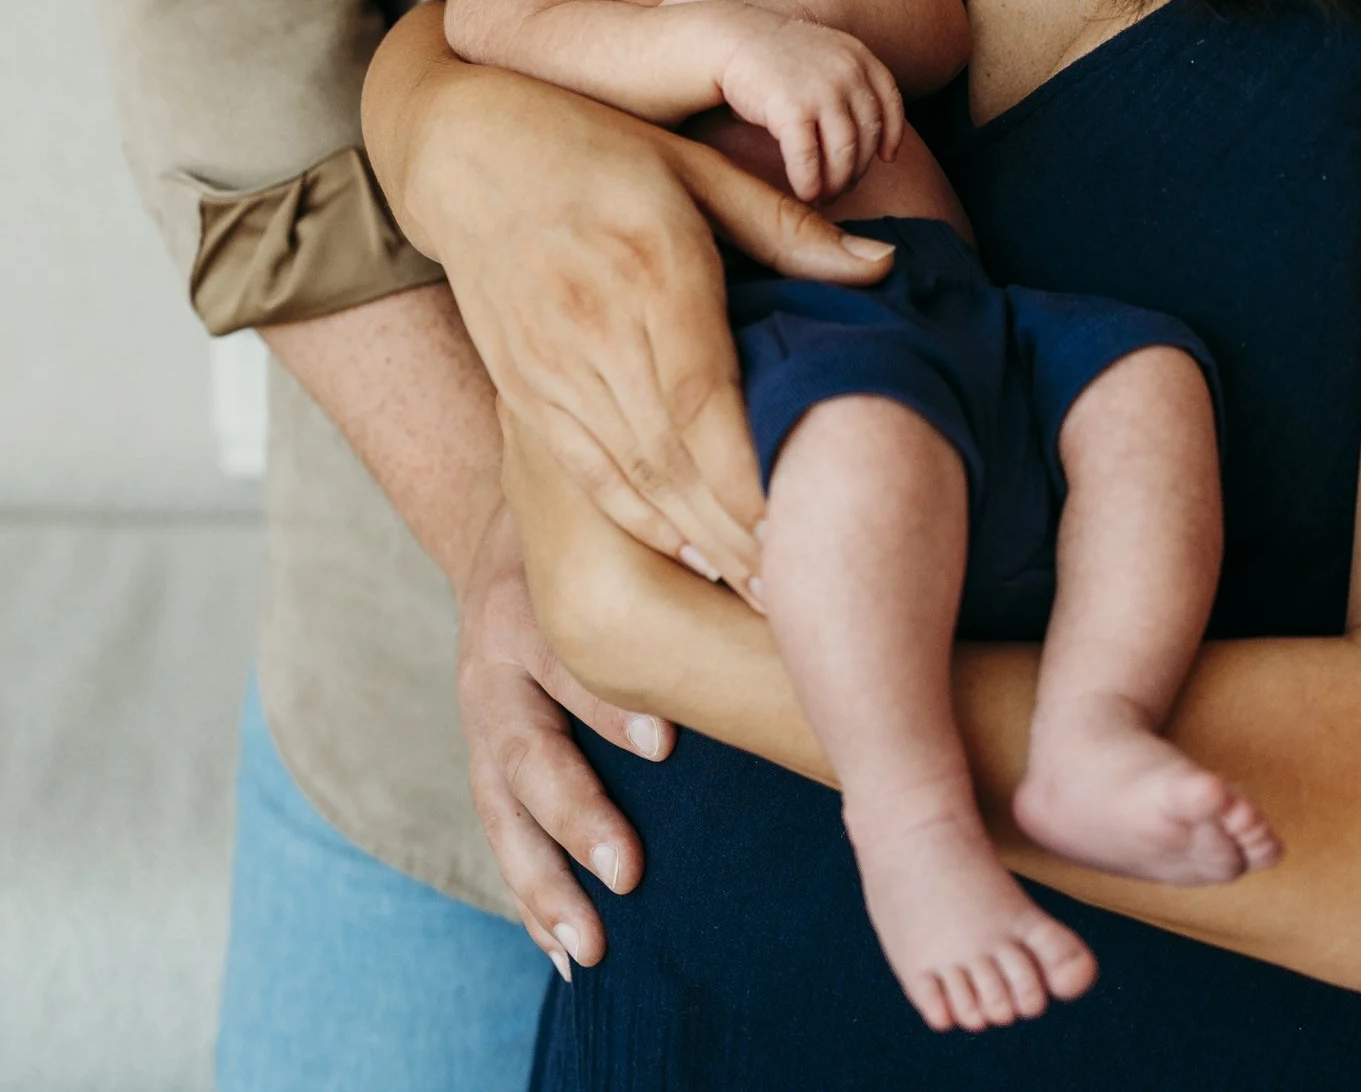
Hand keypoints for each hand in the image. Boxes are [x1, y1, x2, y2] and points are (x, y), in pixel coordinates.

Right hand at [377, 14, 894, 583]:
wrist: (465, 153)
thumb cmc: (599, 149)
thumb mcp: (697, 167)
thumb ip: (787, 227)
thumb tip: (885, 264)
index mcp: (650, 265)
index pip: (699, 392)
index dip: (745, 469)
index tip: (798, 522)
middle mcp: (595, 327)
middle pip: (671, 456)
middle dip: (738, 531)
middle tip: (803, 586)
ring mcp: (551, 368)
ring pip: (630, 477)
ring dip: (697, 542)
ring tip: (763, 589)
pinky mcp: (523, 392)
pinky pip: (586, 475)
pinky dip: (640, 521)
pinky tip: (690, 554)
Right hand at [456, 500, 668, 976]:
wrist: (500, 534)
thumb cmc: (585, 529)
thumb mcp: (608, 523)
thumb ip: (663, 549)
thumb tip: (765, 574)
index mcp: (526, 607)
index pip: (567, 657)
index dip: (609, 702)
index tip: (664, 744)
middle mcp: (492, 671)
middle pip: (527, 751)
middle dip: (578, 816)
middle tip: (630, 872)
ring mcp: (478, 722)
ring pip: (502, 812)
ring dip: (543, 885)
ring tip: (588, 948)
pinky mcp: (483, 760)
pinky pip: (501, 834)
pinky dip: (527, 896)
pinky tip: (560, 952)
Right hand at [692, 0, 905, 198]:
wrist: (731, 39)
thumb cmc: (776, 55)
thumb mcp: (826, 54)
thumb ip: (849, 83)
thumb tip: (871, 134)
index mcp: (858, 56)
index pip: (889, 103)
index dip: (892, 135)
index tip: (886, 158)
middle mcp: (847, 73)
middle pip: (867, 136)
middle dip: (856, 168)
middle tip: (842, 187)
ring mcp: (822, 91)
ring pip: (843, 154)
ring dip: (835, 183)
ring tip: (823, 196)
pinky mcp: (792, 110)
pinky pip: (808, 159)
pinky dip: (809, 183)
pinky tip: (804, 194)